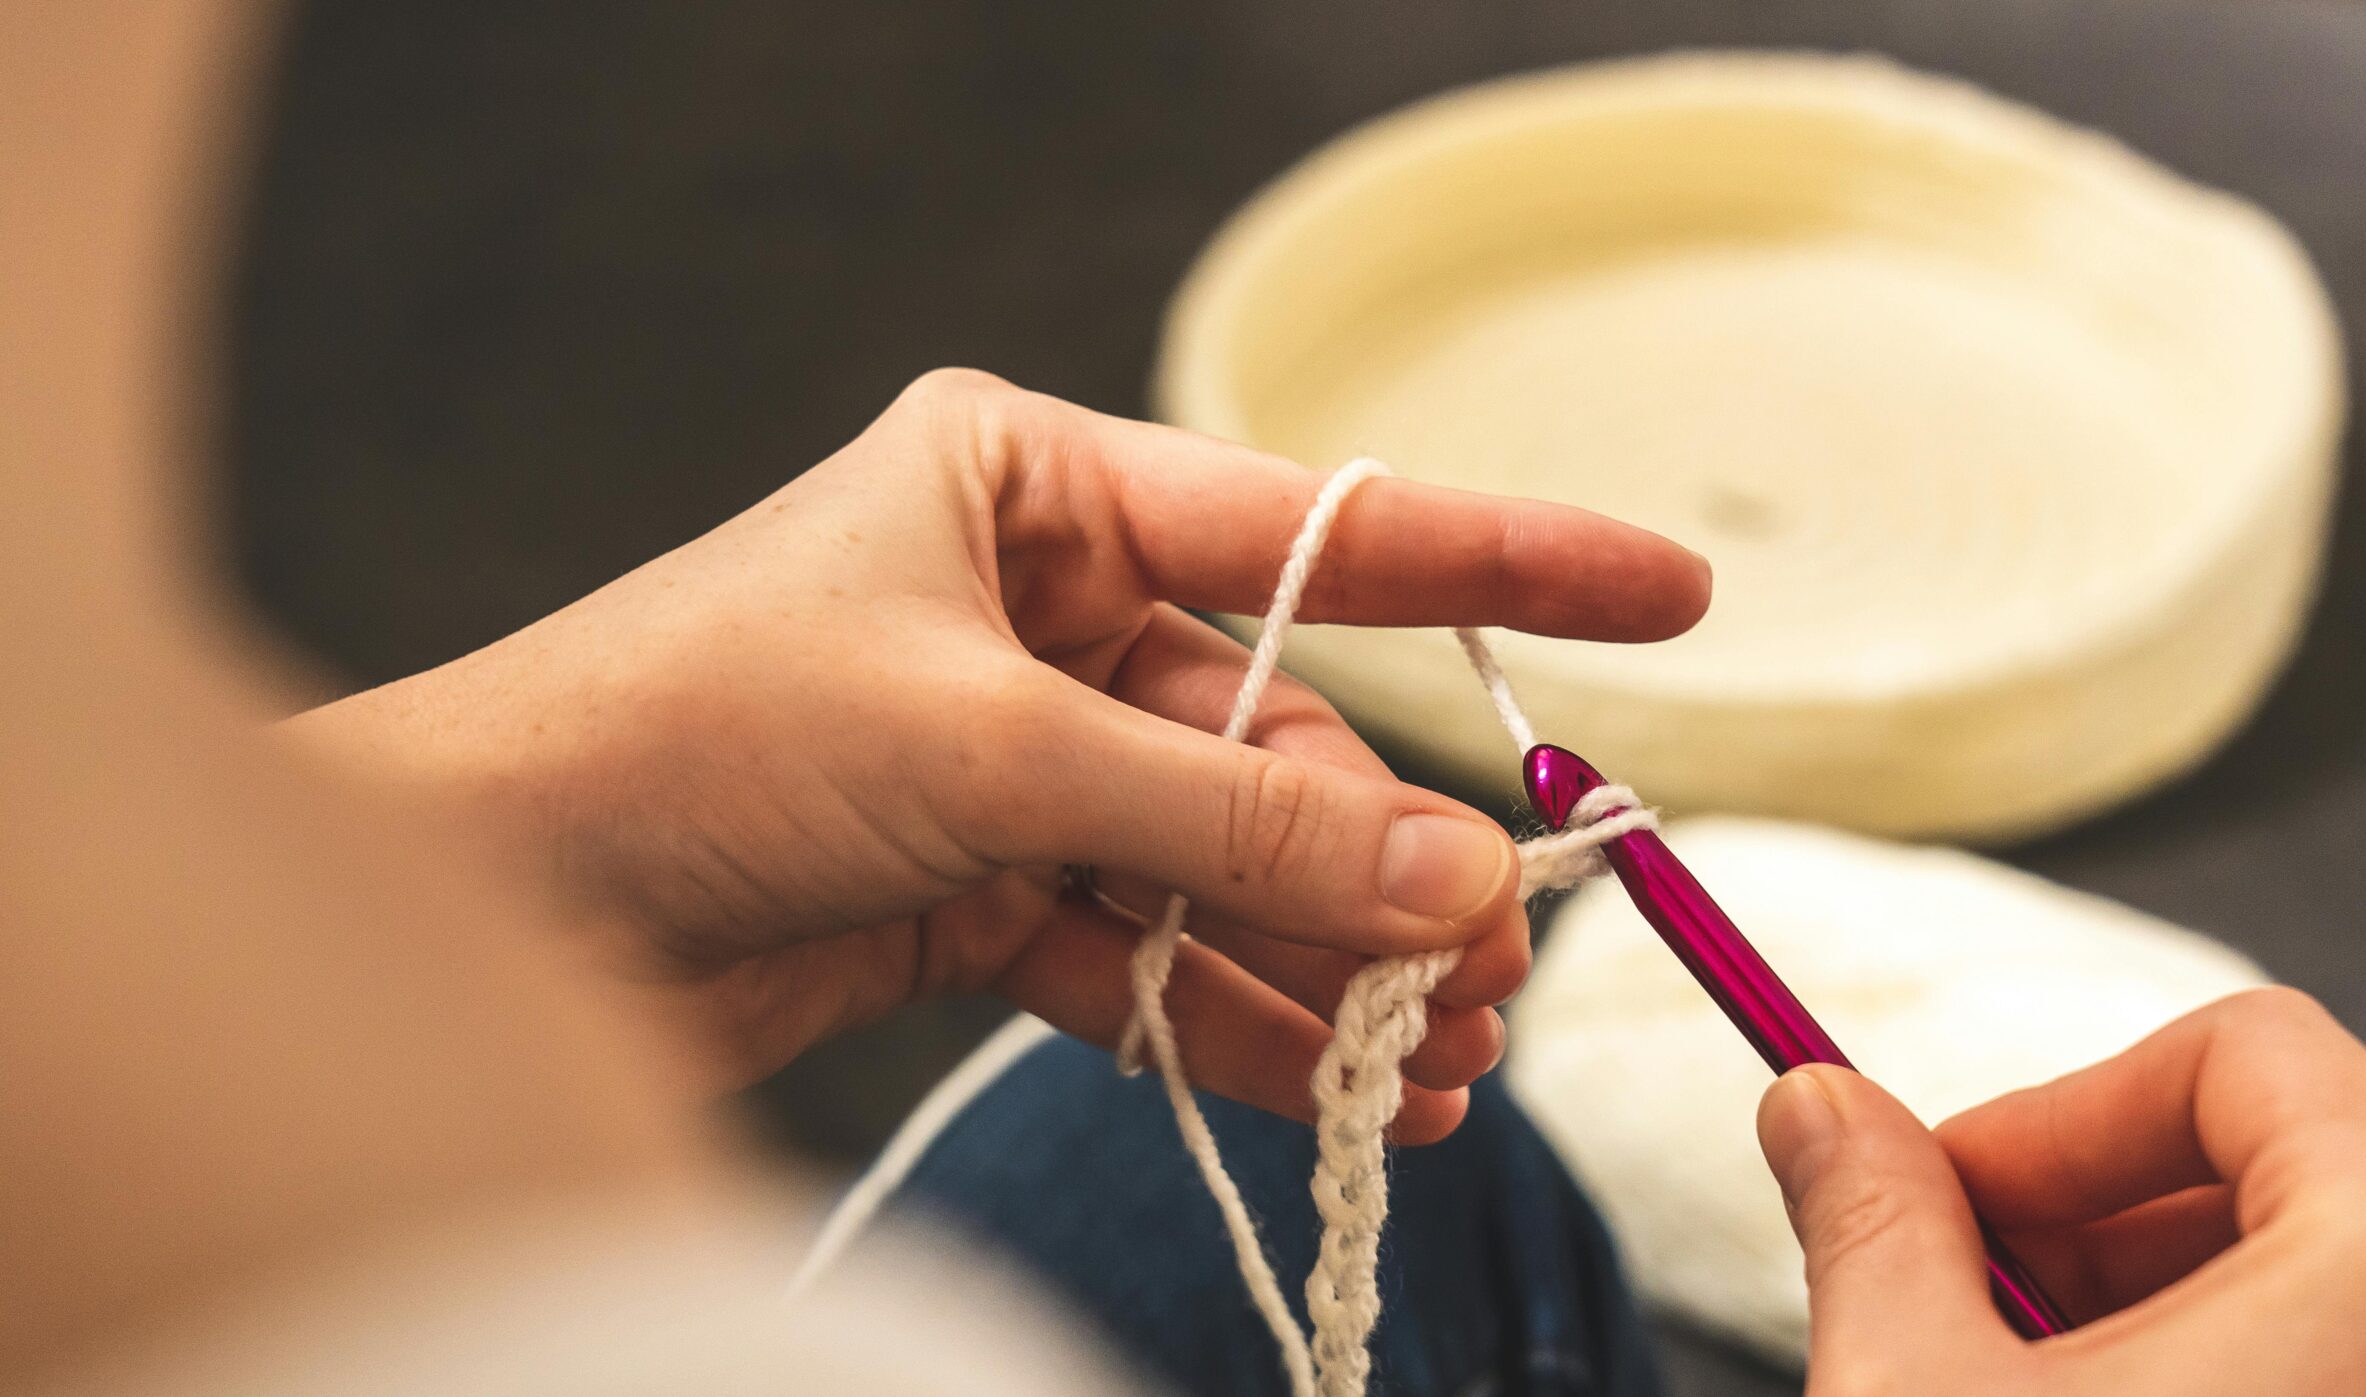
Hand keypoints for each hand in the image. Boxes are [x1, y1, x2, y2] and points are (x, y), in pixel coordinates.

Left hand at [294, 370, 1710, 1133]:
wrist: (487, 897)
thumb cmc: (685, 736)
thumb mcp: (989, 754)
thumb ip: (1230, 818)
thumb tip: (1453, 870)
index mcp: (1031, 489)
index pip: (1318, 527)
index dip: (1508, 557)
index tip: (1672, 590)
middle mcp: (1034, 612)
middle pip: (1276, 739)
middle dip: (1385, 859)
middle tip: (1493, 967)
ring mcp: (1013, 756)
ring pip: (1225, 862)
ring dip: (1328, 963)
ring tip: (1439, 1061)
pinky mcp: (980, 883)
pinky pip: (1149, 950)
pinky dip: (1234, 1019)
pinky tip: (1340, 1086)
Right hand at [1756, 987, 2365, 1394]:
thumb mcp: (1919, 1394)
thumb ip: (1873, 1219)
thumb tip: (1815, 1108)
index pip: (2239, 1052)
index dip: (2060, 1112)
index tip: (1948, 1189)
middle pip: (2289, 1164)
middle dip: (2095, 1219)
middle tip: (1965, 1298)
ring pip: (2328, 1282)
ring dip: (2152, 1310)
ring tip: (2023, 1390)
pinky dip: (2237, 1382)